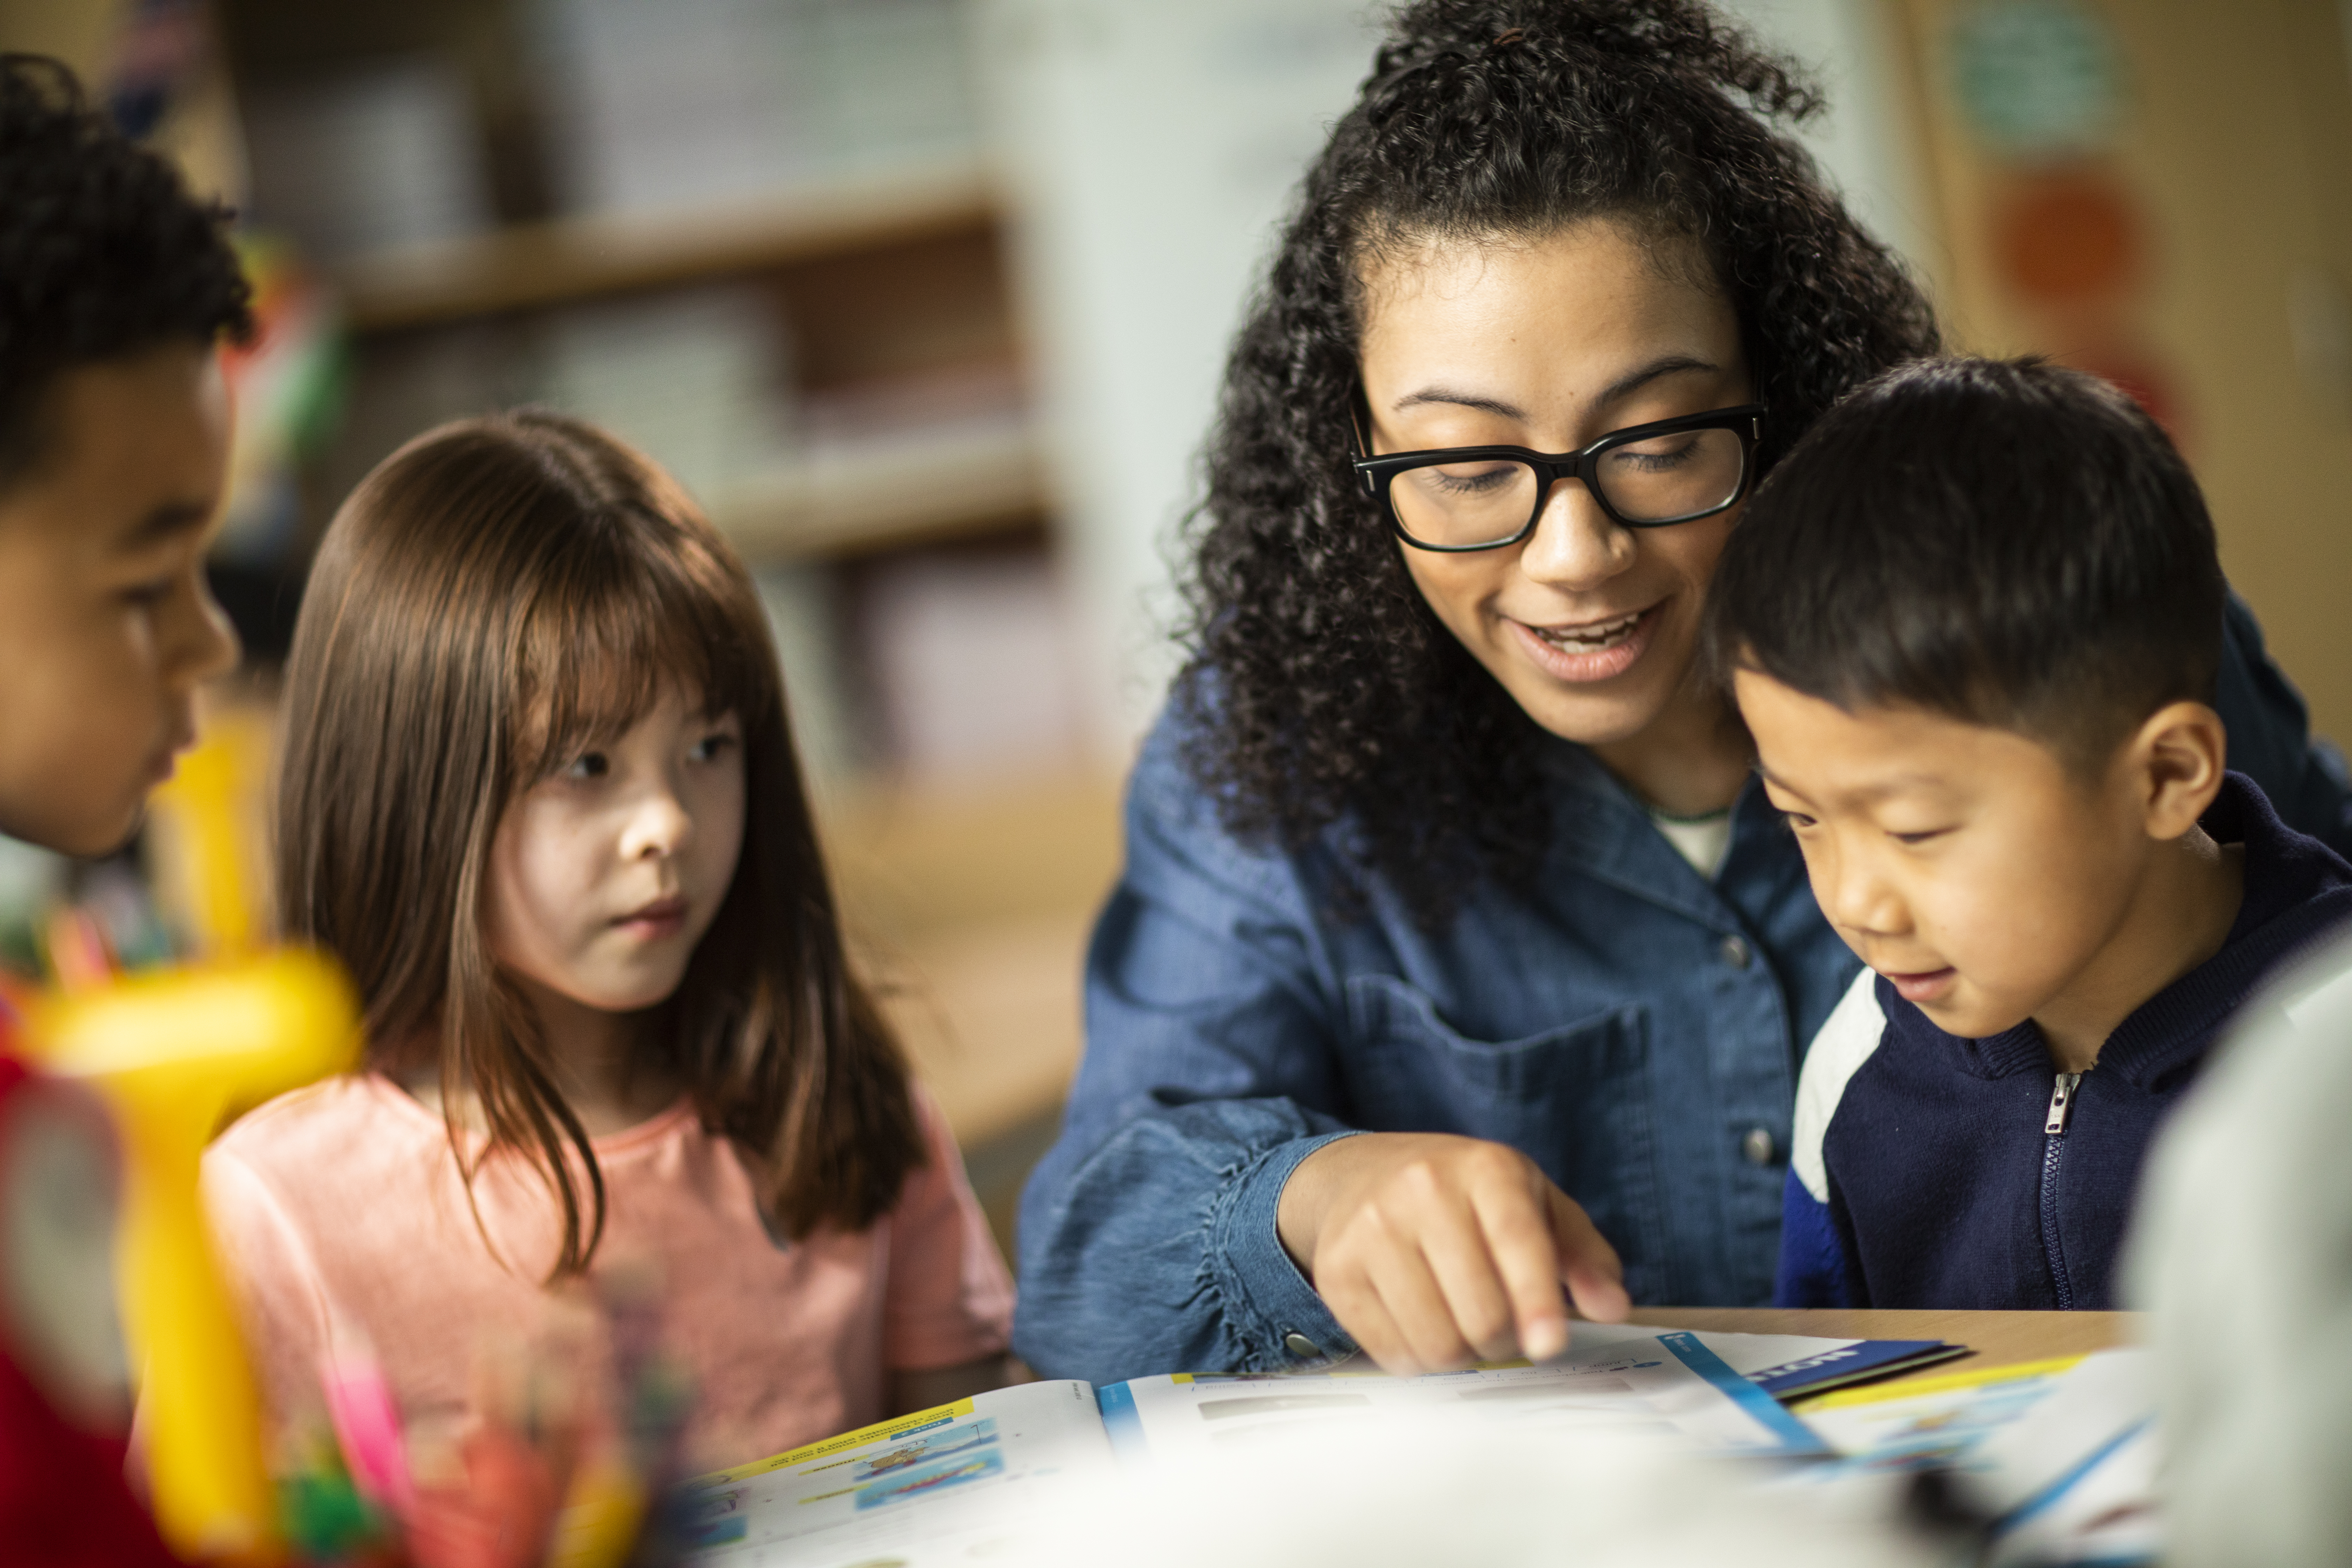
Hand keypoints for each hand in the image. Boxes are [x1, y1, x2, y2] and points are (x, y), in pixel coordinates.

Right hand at [1276, 1133, 1628, 1373]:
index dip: (1536, 1300)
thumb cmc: (1464, 1196)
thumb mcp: (1535, 1203)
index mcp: (1486, 1169)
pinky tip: (1419, 1322)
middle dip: (1503, 1338)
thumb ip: (1583, 1254)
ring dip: (1461, 1353)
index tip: (1549, 1344)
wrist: (1361, 1174)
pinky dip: (1417, 1357)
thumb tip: (1612, 1306)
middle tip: (1499, 1323)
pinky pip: (1393, 1353)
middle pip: (1483, 1313)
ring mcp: (1372, 1228)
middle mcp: (1423, 1188)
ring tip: (1459, 1321)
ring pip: (1437, 1342)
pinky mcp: (1337, 1269)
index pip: (1518, 1241)